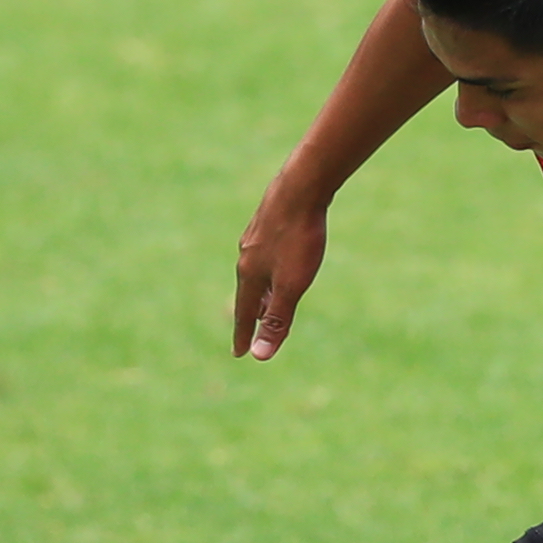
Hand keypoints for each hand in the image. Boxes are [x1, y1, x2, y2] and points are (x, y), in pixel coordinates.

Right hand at [233, 186, 330, 361]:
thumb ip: (277, 320)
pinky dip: (266, 268)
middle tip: (250, 330)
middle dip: (251, 314)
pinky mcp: (267, 221)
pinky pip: (263, 253)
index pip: (246, 313)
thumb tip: (259, 356)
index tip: (240, 353)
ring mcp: (255, 237)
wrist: (302, 186)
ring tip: (264, 301)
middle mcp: (247, 256)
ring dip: (259, 291)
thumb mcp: (291, 285)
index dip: (245, 335)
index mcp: (250, 274)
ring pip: (255, 272)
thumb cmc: (298, 237)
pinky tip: (275, 260)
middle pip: (248, 292)